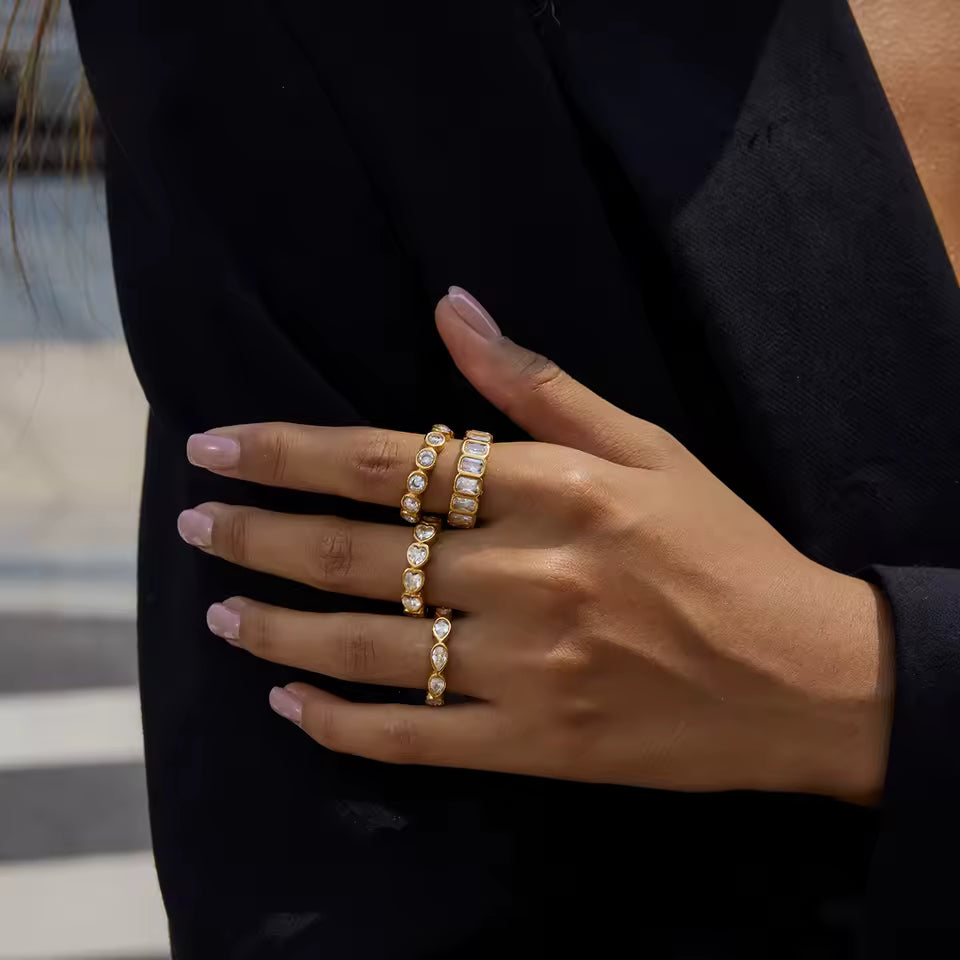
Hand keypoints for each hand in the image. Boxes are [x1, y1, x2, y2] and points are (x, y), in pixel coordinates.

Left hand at [178, 287, 893, 801]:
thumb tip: (453, 308)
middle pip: (358, 553)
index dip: (289, 452)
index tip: (215, 447)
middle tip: (191, 525)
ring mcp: (528, 671)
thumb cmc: (723, 548)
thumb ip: (538, 384)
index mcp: (554, 491)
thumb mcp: (647, 447)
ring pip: (367, 650)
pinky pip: (412, 741)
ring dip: (278, 626)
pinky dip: (339, 726)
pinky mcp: (537, 747)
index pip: (387, 463)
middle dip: (258, 534)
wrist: (802, 677)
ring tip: (218, 610)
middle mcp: (529, 577)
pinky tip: (287, 702)